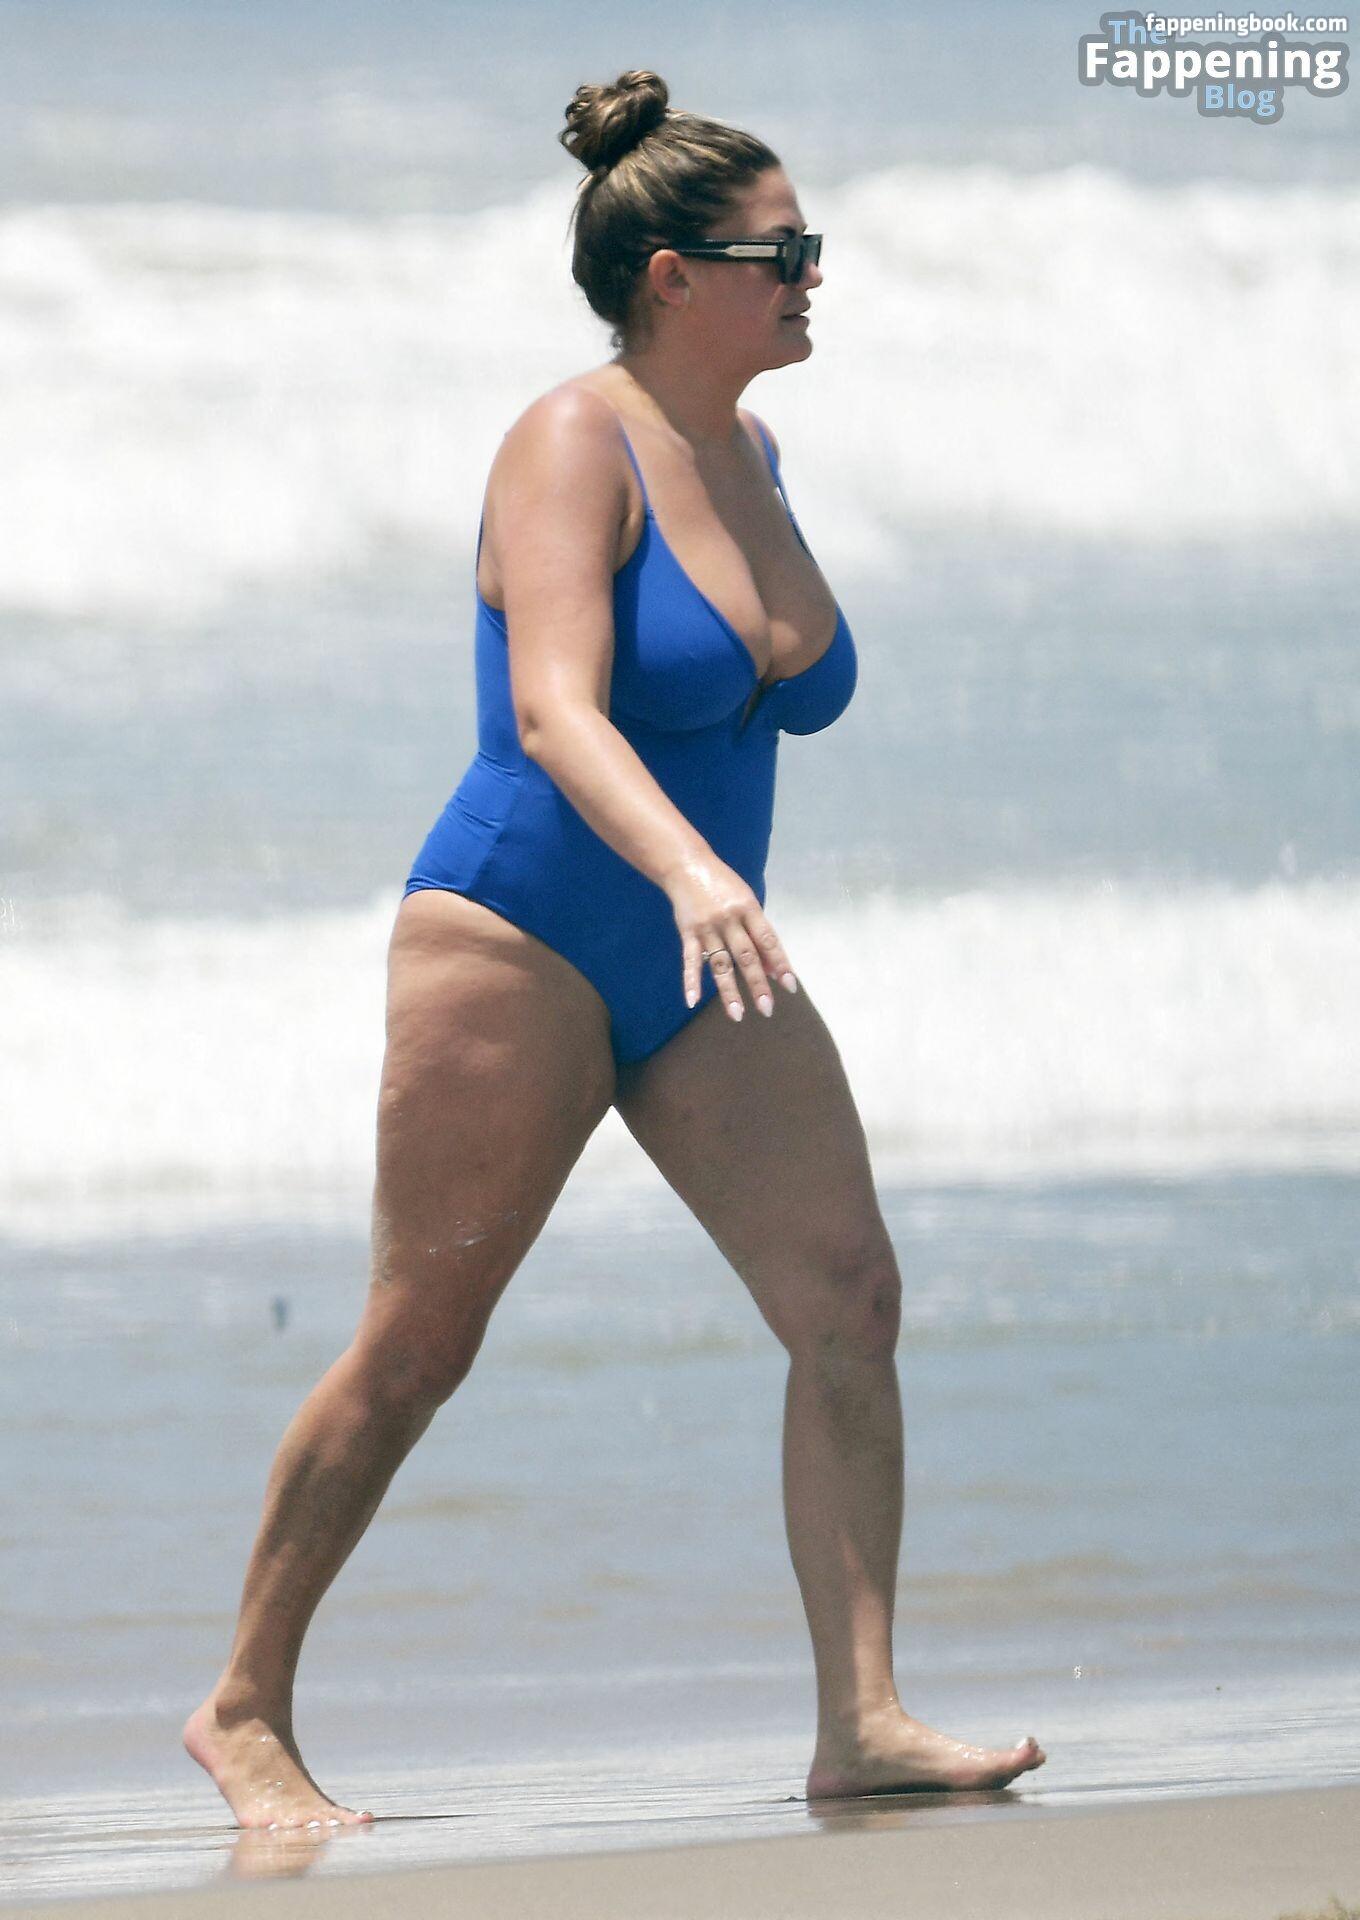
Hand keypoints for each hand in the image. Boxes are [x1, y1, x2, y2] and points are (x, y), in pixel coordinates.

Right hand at [663, 856, 798, 1023]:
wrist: (687, 866)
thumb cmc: (723, 885)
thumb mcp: (747, 902)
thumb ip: (759, 934)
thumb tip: (774, 968)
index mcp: (749, 909)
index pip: (768, 941)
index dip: (781, 963)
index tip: (790, 986)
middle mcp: (729, 919)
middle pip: (746, 957)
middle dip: (758, 983)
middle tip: (767, 1008)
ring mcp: (707, 927)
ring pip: (720, 964)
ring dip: (729, 991)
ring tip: (738, 1014)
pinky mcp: (688, 932)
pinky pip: (690, 960)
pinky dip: (690, 981)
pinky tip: (693, 1001)